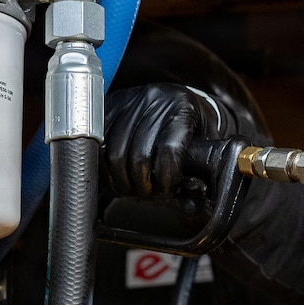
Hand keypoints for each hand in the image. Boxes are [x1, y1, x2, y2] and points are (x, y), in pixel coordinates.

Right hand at [104, 84, 236, 201]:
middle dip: (141, 186)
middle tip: (148, 195)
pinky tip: (117, 176)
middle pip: (138, 156)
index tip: (167, 192)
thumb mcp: (204, 148)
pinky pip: (99, 144)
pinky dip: (105, 167)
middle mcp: (155, 100)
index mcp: (183, 108)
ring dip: (121, 180)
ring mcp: (129, 100)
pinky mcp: (109, 105)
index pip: (169, 152)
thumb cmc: (193, 127)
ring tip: (132, 189)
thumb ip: (200, 177)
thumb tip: (190, 205)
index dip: (166, 181)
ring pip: (114, 152)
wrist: (179, 99)